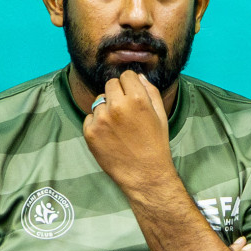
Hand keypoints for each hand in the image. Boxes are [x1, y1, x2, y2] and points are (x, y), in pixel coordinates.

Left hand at [82, 70, 175, 194]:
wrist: (144, 175)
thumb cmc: (155, 145)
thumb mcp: (160, 115)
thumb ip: (150, 91)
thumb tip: (138, 76)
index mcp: (137, 99)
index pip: (126, 75)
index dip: (131, 85)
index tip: (133, 95)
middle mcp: (117, 106)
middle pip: (110, 84)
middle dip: (117, 93)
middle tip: (125, 111)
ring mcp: (101, 119)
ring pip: (99, 101)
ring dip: (107, 109)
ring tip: (119, 127)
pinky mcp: (90, 132)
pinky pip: (90, 117)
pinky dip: (97, 124)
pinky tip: (110, 136)